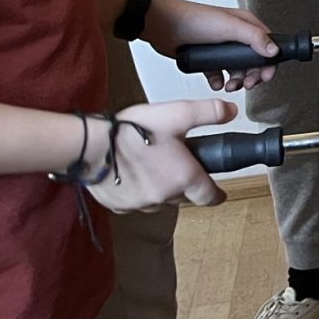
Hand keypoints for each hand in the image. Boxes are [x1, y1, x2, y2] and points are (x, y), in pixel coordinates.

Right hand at [85, 98, 235, 211]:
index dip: (217, 194)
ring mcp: (140, 204)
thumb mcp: (177, 113)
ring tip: (155, 165)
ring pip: (160, 200)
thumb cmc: (129, 131)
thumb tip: (230, 112)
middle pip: (184, 197)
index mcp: (182, 178)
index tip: (219, 193)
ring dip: (162, 188)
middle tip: (181, 166)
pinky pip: (136, 202)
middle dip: (187, 185)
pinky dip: (140, 191)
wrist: (88, 146)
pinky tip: (133, 173)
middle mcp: (163, 196)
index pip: (209, 196)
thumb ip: (209, 113)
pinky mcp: (119, 206)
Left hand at [141, 0, 278, 90]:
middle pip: (253, 61)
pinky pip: (219, 74)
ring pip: (237, 70)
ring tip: (230, 84)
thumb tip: (273, 50)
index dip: (269, 62)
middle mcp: (235, 35)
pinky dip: (219, 81)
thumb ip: (254, 37)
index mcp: (245, 24)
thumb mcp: (229, 26)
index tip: (264, 75)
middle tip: (246, 83)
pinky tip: (215, 81)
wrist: (163, 26)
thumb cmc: (193, 19)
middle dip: (252, 75)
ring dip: (237, 81)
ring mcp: (221, 48)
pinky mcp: (208, 58)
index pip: (267, 44)